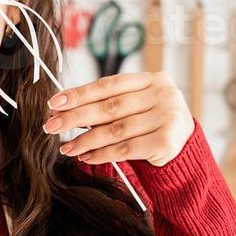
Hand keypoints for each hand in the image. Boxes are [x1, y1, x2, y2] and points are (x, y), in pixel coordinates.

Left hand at [42, 71, 194, 167]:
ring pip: (116, 130)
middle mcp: (162, 94)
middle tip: (51, 125)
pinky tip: (86, 156)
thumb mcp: (132, 107)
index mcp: (151, 79)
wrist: (184, 147)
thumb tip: (60, 109)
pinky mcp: (167, 141)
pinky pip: (126, 148)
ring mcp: (168, 116)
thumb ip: (104, 105)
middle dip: (75, 117)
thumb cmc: (150, 123)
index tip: (54, 102)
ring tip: (66, 147)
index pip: (108, 85)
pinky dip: (102, 154)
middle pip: (109, 107)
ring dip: (86, 140)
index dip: (79, 93)